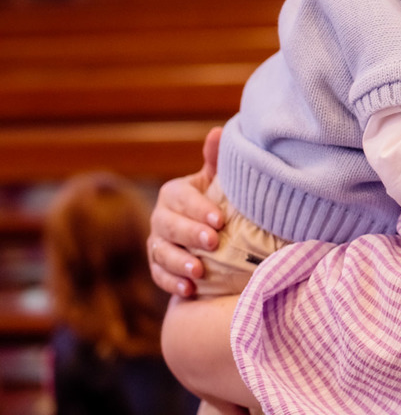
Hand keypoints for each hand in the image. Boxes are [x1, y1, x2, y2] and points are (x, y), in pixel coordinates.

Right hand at [147, 127, 224, 296]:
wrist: (215, 235)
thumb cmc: (219, 201)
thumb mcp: (220, 181)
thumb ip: (217, 160)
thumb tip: (218, 132)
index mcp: (175, 193)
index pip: (181, 198)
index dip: (199, 208)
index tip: (221, 219)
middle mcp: (161, 217)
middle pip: (169, 226)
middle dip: (191, 234)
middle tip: (214, 242)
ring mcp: (157, 243)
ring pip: (161, 253)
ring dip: (179, 262)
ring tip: (200, 272)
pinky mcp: (158, 267)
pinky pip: (159, 276)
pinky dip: (173, 283)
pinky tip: (189, 290)